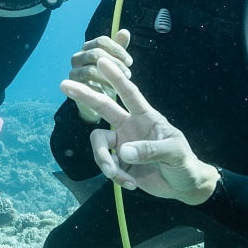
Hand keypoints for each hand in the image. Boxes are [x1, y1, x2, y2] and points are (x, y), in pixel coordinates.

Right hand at [60, 57, 218, 204]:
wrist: (183, 186)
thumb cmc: (183, 162)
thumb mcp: (174, 153)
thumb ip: (150, 150)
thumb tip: (122, 151)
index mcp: (146, 117)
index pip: (129, 93)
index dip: (116, 78)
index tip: (102, 61)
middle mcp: (130, 127)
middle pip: (103, 108)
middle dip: (85, 95)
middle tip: (64, 84)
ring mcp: (122, 145)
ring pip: (99, 143)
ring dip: (103, 160)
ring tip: (116, 175)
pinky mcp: (119, 163)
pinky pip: (107, 166)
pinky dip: (116, 177)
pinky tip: (132, 184)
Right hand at [67, 29, 131, 121]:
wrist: (96, 100)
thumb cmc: (107, 77)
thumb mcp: (115, 62)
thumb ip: (119, 47)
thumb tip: (125, 32)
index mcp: (88, 47)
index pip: (101, 41)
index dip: (117, 50)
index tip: (129, 61)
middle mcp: (77, 58)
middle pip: (96, 54)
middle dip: (115, 64)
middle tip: (128, 74)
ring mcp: (73, 73)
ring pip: (91, 71)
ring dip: (109, 78)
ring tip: (120, 85)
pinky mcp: (73, 89)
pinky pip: (88, 88)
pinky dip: (101, 90)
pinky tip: (111, 94)